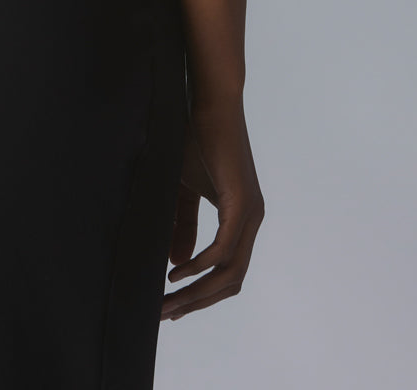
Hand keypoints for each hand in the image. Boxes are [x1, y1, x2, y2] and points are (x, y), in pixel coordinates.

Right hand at [161, 93, 263, 320]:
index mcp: (242, 219)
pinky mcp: (241, 203)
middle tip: (164, 314)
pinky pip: (223, 249)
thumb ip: (182, 226)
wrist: (208, 102)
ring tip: (167, 301)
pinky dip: (200, 266)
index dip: (202, 295)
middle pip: (229, 281)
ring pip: (229, 272)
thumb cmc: (194, 140)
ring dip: (197, 292)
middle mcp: (252, 221)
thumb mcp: (182, 190)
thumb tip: (179, 266)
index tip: (173, 308)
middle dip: (196, 302)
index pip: (228, 272)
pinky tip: (177, 272)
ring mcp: (250, 213)